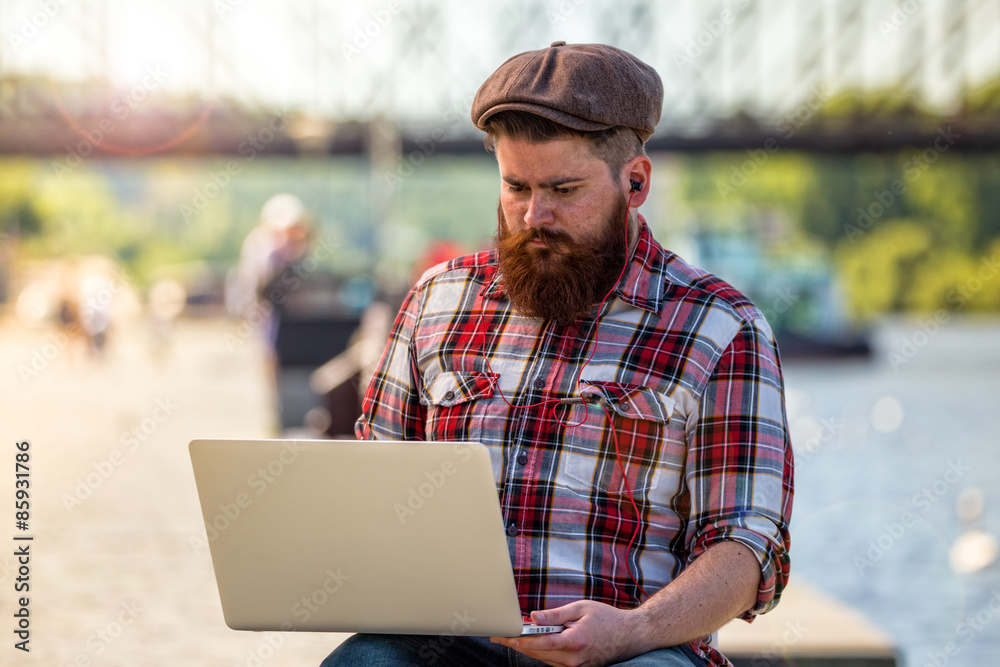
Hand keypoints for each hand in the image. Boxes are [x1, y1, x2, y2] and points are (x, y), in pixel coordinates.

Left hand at [490, 600, 647, 666]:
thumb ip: (555, 615)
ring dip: (528, 649)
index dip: (518, 640)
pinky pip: (554, 662)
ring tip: (512, 637)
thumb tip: (533, 617)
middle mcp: (574, 659)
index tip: (503, 636)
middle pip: (538, 654)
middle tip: (500, 635)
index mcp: (575, 641)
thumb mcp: (580, 608)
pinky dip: (542, 653)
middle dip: (517, 644)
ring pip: (544, 659)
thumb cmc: (606, 618)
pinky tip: (534, 644)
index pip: (540, 644)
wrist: (629, 636)